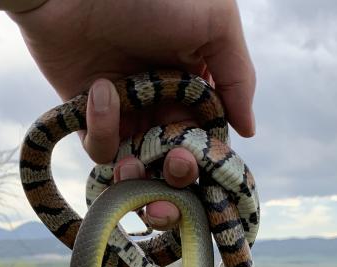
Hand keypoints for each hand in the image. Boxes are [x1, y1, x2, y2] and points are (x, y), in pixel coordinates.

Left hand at [9, 0, 254, 227]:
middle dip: (176, 173)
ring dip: (137, 168)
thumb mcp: (213, 22)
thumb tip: (248, 130)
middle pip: (174, 161)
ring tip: (131, 158)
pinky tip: (100, 91)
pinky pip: (101, 149)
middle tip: (174, 166)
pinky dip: (102, 130)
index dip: (207, 155)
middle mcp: (162, 102)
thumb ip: (238, 77)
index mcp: (196, 84)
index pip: (208, 136)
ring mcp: (126, 112)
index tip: (200, 159)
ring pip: (138, 166)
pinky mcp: (88, 116)